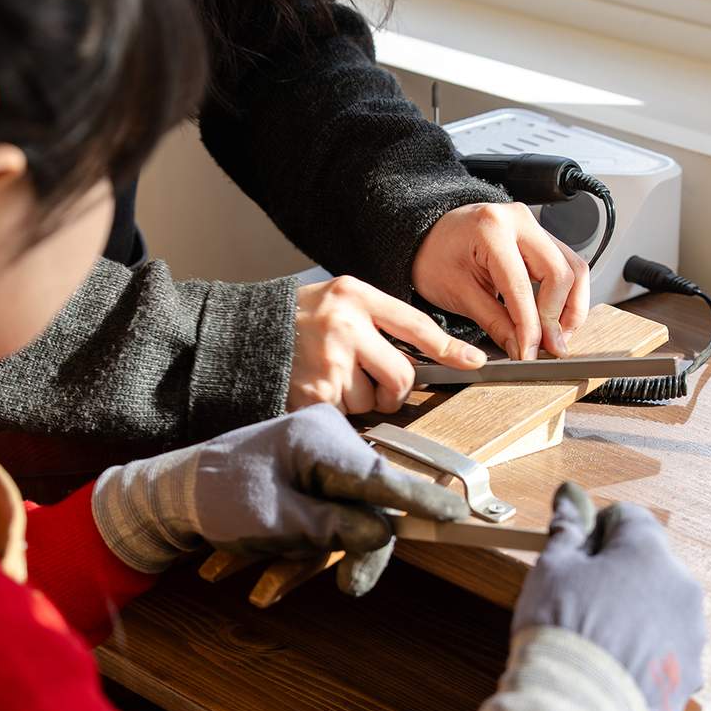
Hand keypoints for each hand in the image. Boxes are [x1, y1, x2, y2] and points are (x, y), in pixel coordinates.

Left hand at [92, 404, 469, 594]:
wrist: (157, 495)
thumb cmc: (215, 496)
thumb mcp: (278, 520)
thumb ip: (335, 527)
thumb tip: (382, 533)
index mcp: (321, 440)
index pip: (383, 477)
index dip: (423, 500)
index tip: (459, 514)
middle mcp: (322, 446)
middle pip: (363, 507)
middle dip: (346, 552)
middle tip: (349, 588)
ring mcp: (309, 465)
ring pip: (334, 523)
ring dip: (298, 561)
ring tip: (259, 589)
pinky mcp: (296, 485)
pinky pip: (309, 523)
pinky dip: (284, 554)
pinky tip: (246, 576)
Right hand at [290, 276, 486, 413]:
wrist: (237, 334)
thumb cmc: (292, 321)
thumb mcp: (334, 300)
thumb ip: (373, 319)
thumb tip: (421, 354)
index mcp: (354, 296)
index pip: (415, 326)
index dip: (448, 348)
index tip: (473, 362)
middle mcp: (345, 326)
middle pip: (401, 374)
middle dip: (394, 389)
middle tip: (373, 383)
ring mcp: (329, 361)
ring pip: (372, 400)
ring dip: (356, 399)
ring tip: (327, 378)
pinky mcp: (314, 393)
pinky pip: (346, 415)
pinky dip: (335, 411)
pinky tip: (315, 390)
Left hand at [413, 202, 589, 358]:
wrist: (428, 236)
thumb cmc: (435, 257)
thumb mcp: (457, 293)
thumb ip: (494, 322)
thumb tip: (523, 348)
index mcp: (491, 229)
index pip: (522, 286)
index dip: (531, 327)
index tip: (531, 354)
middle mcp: (519, 220)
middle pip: (561, 273)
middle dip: (558, 317)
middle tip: (550, 348)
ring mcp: (533, 225)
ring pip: (574, 267)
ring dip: (571, 307)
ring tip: (557, 337)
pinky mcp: (540, 235)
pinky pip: (567, 264)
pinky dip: (567, 295)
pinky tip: (555, 318)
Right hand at [462, 483, 704, 710]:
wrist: (573, 707)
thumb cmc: (560, 628)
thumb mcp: (552, 568)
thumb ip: (567, 529)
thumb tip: (568, 496)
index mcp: (650, 553)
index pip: (630, 518)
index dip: (598, 531)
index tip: (578, 552)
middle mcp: (682, 589)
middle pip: (650, 566)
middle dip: (620, 575)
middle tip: (581, 599)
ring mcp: (690, 636)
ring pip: (661, 611)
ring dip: (636, 615)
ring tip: (597, 639)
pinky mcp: (686, 677)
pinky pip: (666, 654)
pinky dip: (645, 656)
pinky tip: (612, 667)